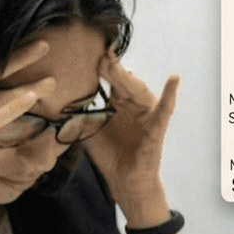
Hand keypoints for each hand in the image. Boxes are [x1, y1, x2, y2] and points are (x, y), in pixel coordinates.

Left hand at [86, 51, 178, 213]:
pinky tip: (174, 78)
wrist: (124, 182)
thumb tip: (59, 103)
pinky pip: (165, 110)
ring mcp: (147, 115)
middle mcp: (134, 105)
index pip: (110, 79)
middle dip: (111, 68)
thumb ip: (78, 117)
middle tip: (98, 53)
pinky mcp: (156, 129)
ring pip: (139, 91)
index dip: (100, 66)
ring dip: (127, 77)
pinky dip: (171, 94)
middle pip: (122, 81)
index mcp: (119, 103)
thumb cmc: (110, 156)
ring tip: (114, 63)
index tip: (87, 51)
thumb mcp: (90, 132)